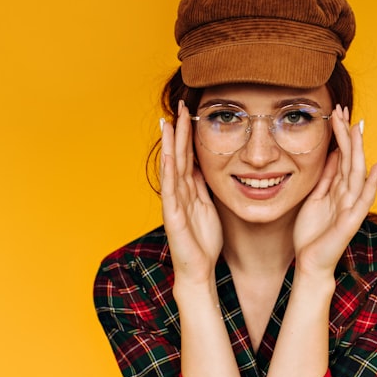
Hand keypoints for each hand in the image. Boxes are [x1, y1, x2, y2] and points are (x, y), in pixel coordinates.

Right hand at [160, 100, 222, 283]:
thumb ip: (203, 187)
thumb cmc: (203, 242)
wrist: (198, 270)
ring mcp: (174, 203)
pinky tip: (168, 156)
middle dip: (178, 131)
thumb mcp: (208, 206)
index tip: (191, 112)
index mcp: (188, 190)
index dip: (188, 134)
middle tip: (180, 106)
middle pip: (178, 156)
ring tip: (168, 122)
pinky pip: (171, 190)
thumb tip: (202, 164)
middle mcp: (178, 193)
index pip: (187, 156)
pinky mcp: (173, 216)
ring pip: (170, 168)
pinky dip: (169, 172)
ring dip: (169, 145)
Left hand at [292, 104, 376, 276]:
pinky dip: (370, 182)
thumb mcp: (315, 198)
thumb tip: (333, 154)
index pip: (341, 157)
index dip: (339, 135)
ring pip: (357, 172)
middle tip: (345, 110)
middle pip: (350, 159)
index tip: (337, 113)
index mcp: (338, 190)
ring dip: (358, 150)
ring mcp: (351, 207)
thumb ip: (326, 178)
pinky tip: (376, 165)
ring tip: (357, 127)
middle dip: (348, 135)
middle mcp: (347, 195)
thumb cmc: (312, 234)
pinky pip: (363, 198)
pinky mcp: (351, 221)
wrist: (311, 263)